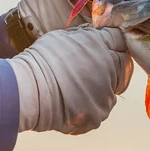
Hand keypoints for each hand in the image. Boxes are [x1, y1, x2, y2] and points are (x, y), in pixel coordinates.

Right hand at [9, 25, 132, 134]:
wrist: (27, 90)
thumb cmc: (39, 62)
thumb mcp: (61, 37)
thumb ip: (84, 37)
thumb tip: (92, 37)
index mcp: (100, 44)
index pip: (119, 41)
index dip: (112, 46)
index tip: (104, 51)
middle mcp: (109, 67)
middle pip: (122, 67)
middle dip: (111, 69)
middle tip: (88, 73)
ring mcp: (106, 93)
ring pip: (110, 91)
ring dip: (98, 91)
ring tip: (73, 91)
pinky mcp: (98, 114)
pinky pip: (98, 110)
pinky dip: (87, 109)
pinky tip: (70, 104)